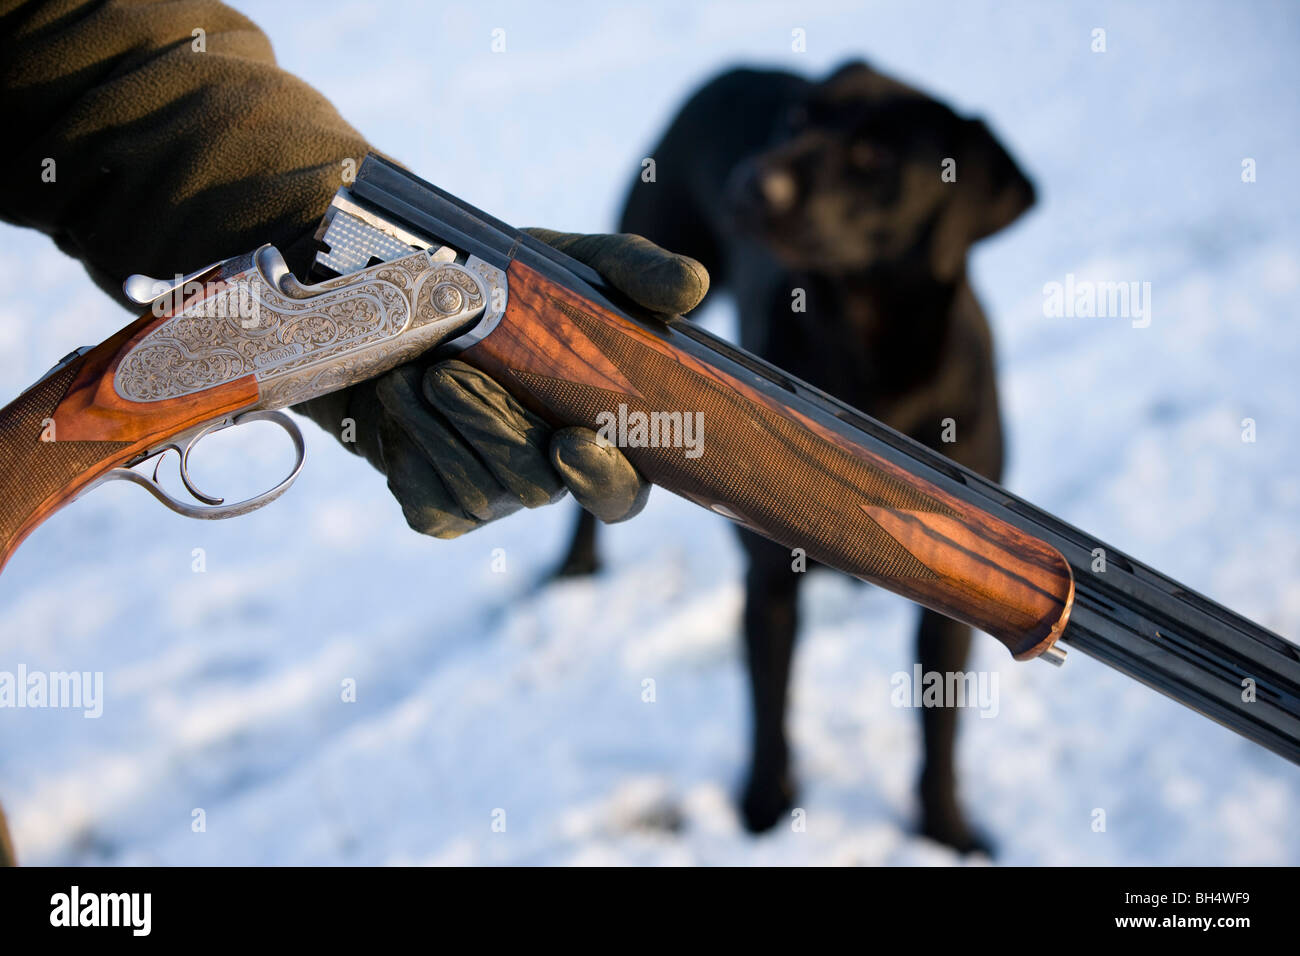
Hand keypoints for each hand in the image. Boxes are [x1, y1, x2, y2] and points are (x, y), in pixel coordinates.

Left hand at [295, 231, 707, 537]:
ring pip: (480, 489)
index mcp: (599, 437)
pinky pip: (430, 497)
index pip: (621, 493)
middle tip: (451, 374)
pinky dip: (411, 439)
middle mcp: (549, 476)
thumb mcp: (567, 266)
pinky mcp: (436, 507)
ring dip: (445, 426)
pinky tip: (398, 393)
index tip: (571, 443)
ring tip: (419, 368)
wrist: (399, 304)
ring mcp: (491, 498)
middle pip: (538, 488)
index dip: (603, 482)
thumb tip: (693, 285)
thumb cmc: (503, 292)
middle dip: (495, 429)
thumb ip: (633, 272)